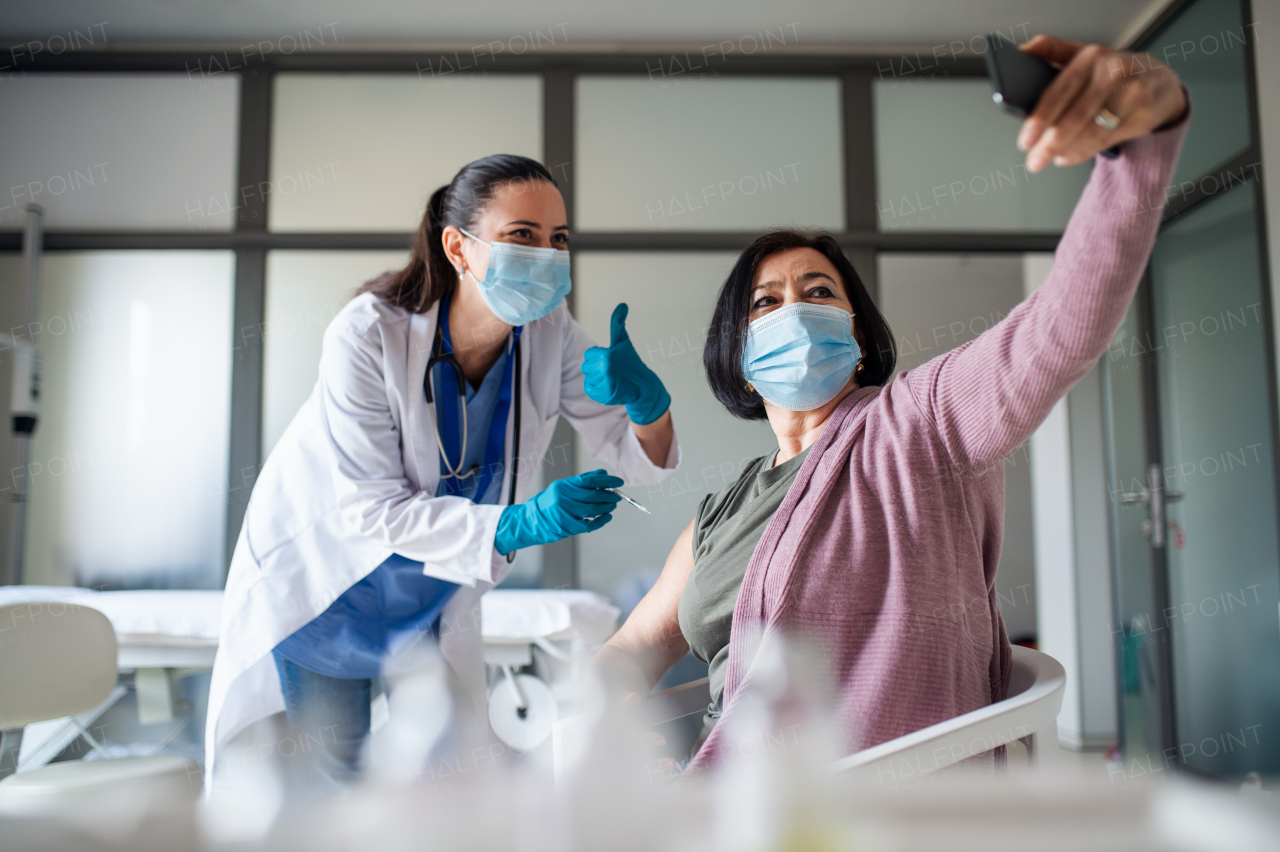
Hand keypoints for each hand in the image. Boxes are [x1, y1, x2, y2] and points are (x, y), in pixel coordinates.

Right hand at [493, 469, 622, 554]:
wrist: (530, 521)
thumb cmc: (548, 503)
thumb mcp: (562, 487)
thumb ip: (582, 481)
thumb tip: (603, 474)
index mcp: (564, 486)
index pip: (590, 480)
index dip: (607, 481)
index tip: (618, 482)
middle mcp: (564, 498)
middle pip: (594, 495)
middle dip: (609, 495)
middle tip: (617, 496)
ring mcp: (566, 513)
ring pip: (594, 509)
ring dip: (607, 507)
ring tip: (613, 505)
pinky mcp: (568, 526)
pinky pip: (590, 524)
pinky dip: (601, 520)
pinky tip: (607, 517)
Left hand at [582, 303, 671, 425]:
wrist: (643, 386)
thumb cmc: (631, 362)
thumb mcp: (623, 341)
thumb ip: (618, 323)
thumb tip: (622, 304)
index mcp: (606, 355)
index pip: (588, 355)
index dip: (598, 357)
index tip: (610, 360)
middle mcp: (604, 370)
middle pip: (586, 367)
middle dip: (596, 368)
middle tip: (611, 370)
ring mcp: (604, 384)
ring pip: (587, 378)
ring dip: (596, 378)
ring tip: (611, 378)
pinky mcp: (604, 396)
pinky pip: (589, 389)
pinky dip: (596, 389)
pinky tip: (608, 386)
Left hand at [1016, 34, 1188, 172]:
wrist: (1157, 80)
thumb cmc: (1111, 71)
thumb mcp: (1083, 55)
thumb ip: (1052, 51)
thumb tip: (1025, 50)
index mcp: (1092, 56)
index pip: (1060, 90)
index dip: (1040, 118)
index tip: (1025, 140)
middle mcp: (1113, 72)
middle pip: (1076, 115)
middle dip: (1051, 142)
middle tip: (1034, 160)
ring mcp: (1132, 92)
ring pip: (1092, 130)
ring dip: (1066, 149)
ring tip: (1050, 158)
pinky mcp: (1144, 112)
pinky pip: (1106, 139)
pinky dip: (1083, 151)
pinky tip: (1067, 156)